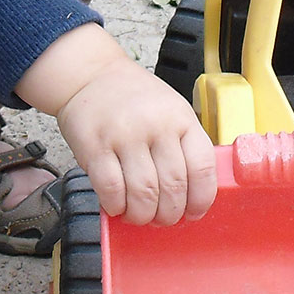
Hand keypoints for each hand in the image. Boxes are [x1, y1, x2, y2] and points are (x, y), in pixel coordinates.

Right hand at [17, 26, 216, 223]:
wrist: (90, 74)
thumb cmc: (133, 97)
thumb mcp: (171, 110)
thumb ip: (182, 146)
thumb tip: (190, 195)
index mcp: (181, 118)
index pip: (203, 168)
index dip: (201, 200)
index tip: (193, 212)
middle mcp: (156, 125)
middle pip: (173, 187)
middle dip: (169, 215)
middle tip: (162, 218)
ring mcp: (125, 135)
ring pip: (144, 194)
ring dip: (142, 215)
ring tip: (138, 214)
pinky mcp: (95, 146)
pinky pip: (111, 190)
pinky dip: (116, 206)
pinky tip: (116, 204)